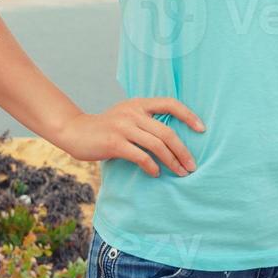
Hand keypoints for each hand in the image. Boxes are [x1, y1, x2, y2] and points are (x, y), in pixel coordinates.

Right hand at [52, 98, 204, 177]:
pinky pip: (140, 156)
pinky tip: (156, 173)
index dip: (188, 115)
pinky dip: (151, 166)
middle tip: (192, 166)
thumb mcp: (126, 116)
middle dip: (183, 150)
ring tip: (180, 173)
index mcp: (139, 104)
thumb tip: (172, 138)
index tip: (202, 129)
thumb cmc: (105, 128)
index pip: (170, 103)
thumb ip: (144, 120)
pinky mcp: (114, 143)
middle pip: (167, 131)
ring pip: (157, 144)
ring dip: (172, 161)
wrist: (75, 131)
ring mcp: (123, 127)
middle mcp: (133, 112)